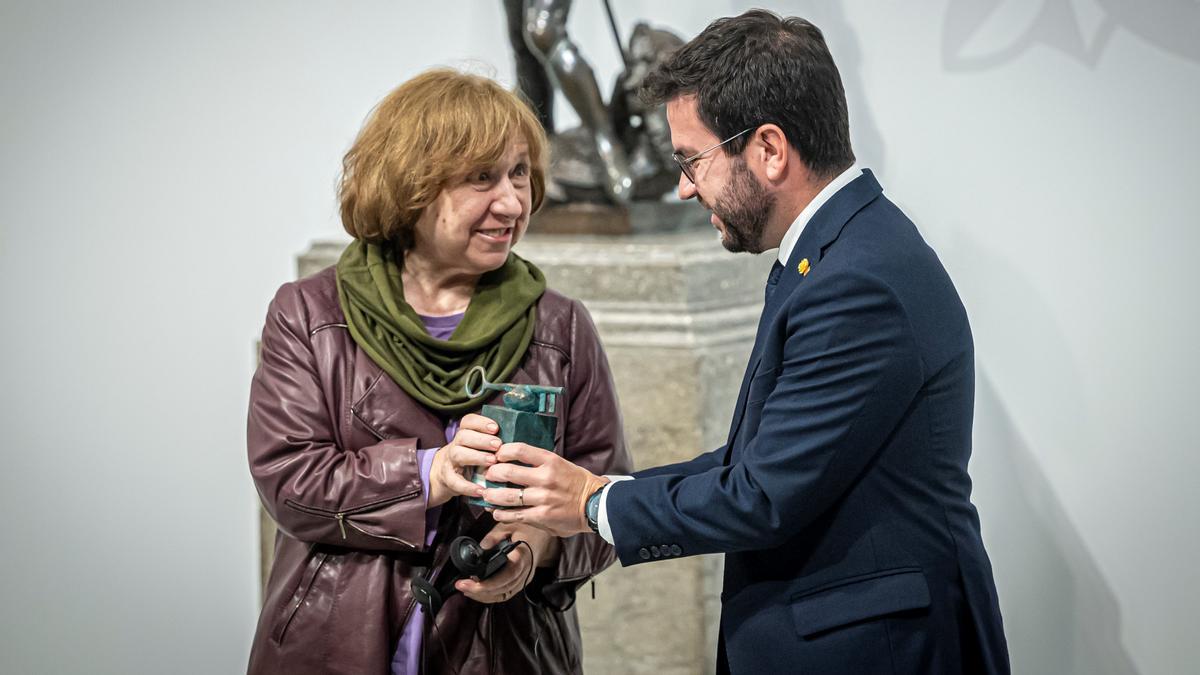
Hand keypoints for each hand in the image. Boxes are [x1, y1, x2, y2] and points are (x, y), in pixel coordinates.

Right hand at [427, 413, 500, 507]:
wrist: (446, 474)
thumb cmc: (472, 457)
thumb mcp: (479, 447)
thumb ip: (493, 441)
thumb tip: (518, 438)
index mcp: (465, 433)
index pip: (468, 421)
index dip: (481, 423)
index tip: (495, 427)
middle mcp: (456, 444)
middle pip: (463, 436)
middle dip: (481, 439)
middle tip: (498, 444)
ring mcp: (450, 461)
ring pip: (458, 454)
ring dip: (476, 456)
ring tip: (492, 461)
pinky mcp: (448, 478)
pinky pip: (455, 481)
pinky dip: (468, 486)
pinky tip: (481, 490)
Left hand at [456, 523, 561, 603]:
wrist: (544, 535)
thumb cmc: (527, 529)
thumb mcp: (509, 525)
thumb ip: (494, 536)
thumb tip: (480, 547)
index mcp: (522, 558)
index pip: (504, 578)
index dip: (485, 585)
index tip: (467, 582)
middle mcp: (524, 573)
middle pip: (501, 591)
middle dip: (478, 592)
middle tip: (460, 585)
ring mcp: (524, 579)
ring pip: (503, 595)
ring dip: (483, 596)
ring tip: (466, 589)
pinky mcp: (521, 582)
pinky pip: (506, 593)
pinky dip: (491, 595)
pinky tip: (478, 591)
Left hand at [482, 442, 608, 536]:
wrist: (596, 503)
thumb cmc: (577, 483)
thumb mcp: (560, 464)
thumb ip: (539, 463)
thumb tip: (513, 461)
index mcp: (550, 461)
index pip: (519, 450)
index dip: (502, 451)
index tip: (497, 455)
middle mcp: (545, 478)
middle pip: (507, 472)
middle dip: (491, 474)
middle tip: (487, 476)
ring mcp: (543, 498)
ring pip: (507, 496)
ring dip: (491, 496)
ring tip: (486, 495)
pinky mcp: (542, 516)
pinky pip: (515, 515)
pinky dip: (501, 514)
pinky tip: (496, 512)